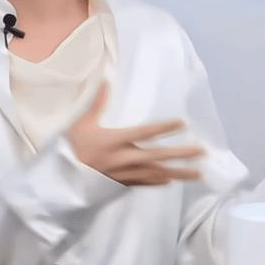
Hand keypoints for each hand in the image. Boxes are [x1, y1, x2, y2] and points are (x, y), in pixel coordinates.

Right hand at [67, 80, 206, 186]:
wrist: (63, 180)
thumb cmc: (72, 147)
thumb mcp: (82, 123)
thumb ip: (97, 103)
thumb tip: (106, 79)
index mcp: (114, 141)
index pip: (144, 133)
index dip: (164, 128)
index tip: (182, 123)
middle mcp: (124, 159)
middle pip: (158, 156)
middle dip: (181, 154)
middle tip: (201, 151)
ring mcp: (125, 174)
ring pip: (157, 173)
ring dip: (179, 173)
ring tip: (198, 174)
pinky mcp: (122, 184)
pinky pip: (145, 183)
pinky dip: (159, 181)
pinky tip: (171, 180)